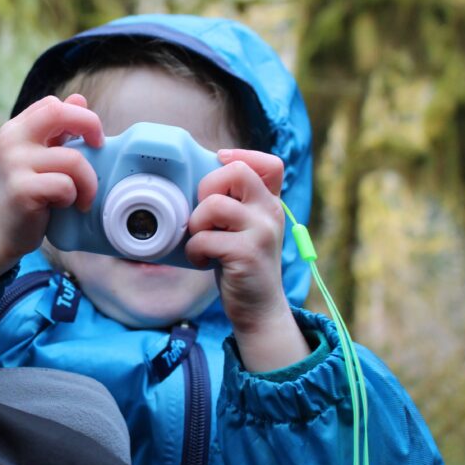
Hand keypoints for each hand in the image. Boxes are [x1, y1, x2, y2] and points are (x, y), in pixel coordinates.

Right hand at [0, 95, 103, 286]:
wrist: (0, 230)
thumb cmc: (26, 191)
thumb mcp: (39, 156)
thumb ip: (57, 130)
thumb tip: (79, 98)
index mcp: (15, 129)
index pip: (53, 105)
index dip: (80, 117)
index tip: (92, 139)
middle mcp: (11, 141)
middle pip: (59, 113)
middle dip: (90, 125)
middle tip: (99, 147)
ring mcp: (13, 165)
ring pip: (73, 159)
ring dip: (87, 181)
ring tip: (81, 196)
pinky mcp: (21, 190)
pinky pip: (65, 185)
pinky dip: (73, 197)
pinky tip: (64, 205)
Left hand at [185, 149, 310, 371]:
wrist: (259, 309)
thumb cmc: (241, 264)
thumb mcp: (245, 228)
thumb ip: (234, 204)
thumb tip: (196, 179)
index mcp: (269, 203)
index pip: (269, 163)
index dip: (241, 155)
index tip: (219, 164)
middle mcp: (270, 213)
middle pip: (236, 172)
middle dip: (207, 187)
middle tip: (204, 214)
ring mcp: (262, 233)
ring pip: (215, 205)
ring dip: (196, 223)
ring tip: (201, 240)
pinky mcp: (247, 254)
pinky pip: (205, 238)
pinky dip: (194, 250)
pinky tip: (202, 260)